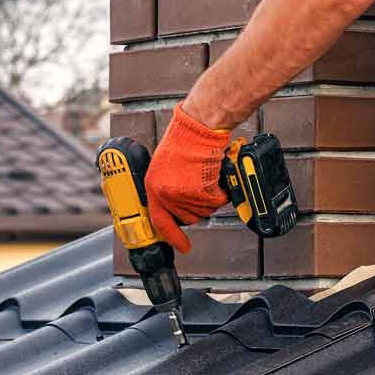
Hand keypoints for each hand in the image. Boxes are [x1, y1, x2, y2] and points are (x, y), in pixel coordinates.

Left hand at [144, 105, 231, 253]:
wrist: (198, 128)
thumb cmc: (185, 139)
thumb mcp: (166, 165)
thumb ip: (168, 186)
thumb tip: (176, 201)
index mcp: (153, 186)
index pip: (159, 220)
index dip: (172, 237)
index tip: (182, 246)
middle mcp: (165, 193)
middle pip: (188, 218)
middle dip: (198, 207)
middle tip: (202, 188)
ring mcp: (182, 195)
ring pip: (204, 211)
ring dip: (210, 198)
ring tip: (207, 176)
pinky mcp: (199, 193)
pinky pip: (217, 202)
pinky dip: (221, 191)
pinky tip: (215, 175)